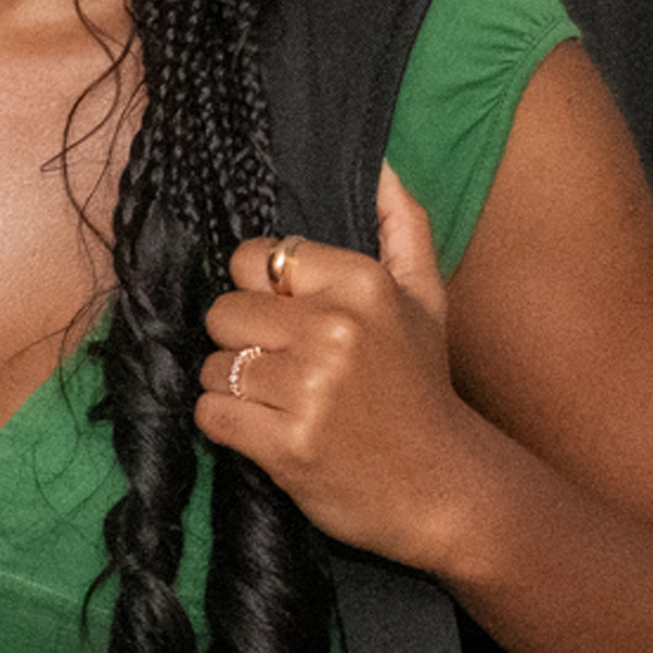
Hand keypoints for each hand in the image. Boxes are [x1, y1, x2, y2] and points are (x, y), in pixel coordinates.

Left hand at [197, 166, 494, 567]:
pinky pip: (210, 414)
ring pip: (213, 365)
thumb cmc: (422, 388)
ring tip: (278, 401)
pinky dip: (225, 424)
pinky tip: (264, 429)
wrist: (442, 487)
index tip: (286, 317)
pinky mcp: (286, 444)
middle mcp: (334, 330)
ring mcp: (309, 389)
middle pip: (223, 311)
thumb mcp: (427, 300)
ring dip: (232, 386)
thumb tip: (382, 166)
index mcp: (362, 284)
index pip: (255, 259)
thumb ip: (404, 228)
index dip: (257, 289)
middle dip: (241, 340)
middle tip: (281, 366)